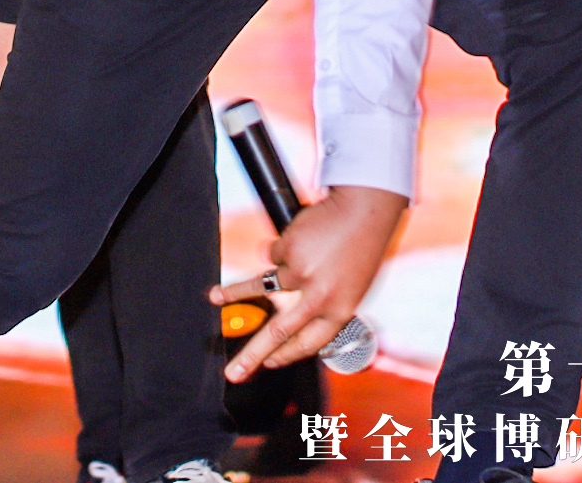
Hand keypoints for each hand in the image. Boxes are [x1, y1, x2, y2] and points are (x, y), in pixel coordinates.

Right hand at [210, 185, 405, 381]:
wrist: (366, 209)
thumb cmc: (362, 247)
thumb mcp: (352, 284)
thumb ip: (326, 303)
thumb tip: (293, 319)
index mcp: (340, 310)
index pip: (307, 343)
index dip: (285, 355)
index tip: (268, 365)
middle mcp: (319, 297)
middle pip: (277, 332)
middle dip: (250, 355)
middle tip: (232, 373)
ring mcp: (302, 273)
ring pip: (262, 286)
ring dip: (235, 293)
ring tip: (215, 297)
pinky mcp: (288, 250)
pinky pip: (275, 253)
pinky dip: (284, 246)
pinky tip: (305, 235)